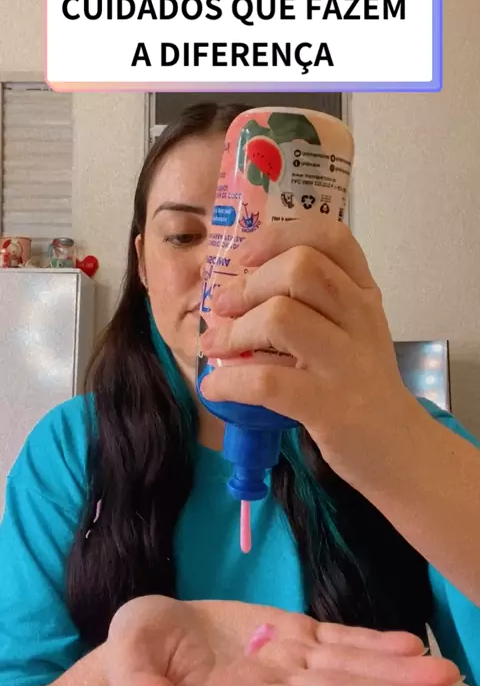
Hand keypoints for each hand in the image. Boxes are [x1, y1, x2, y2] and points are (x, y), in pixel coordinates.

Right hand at [104, 595, 467, 685]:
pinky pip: (339, 643)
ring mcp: (288, 663)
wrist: (150, 645)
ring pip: (353, 671)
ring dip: (402, 677)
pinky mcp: (292, 637)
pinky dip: (375, 646)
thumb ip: (138, 684)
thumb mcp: (127, 661)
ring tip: (449, 679)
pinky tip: (409, 646)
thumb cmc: (134, 654)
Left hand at [199, 219, 425, 489]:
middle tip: (223, 305)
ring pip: (280, 317)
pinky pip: (267, 380)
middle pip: (300, 268)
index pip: (329, 237)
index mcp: (364, 292)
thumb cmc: (360, 383)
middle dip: (248, 284)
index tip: (246, 257)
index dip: (279, 237)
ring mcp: (348, 361)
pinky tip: (215, 387)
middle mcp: (361, 317)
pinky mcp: (330, 406)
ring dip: (234, 330)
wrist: (399, 448)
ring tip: (213, 346)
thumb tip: (235, 287)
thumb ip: (311, 302)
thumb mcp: (350, 330)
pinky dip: (230, 381)